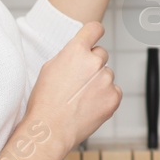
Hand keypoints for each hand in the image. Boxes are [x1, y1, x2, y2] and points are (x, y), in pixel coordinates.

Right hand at [28, 21, 121, 148]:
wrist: (50, 130)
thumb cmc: (45, 102)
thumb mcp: (50, 68)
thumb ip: (69, 55)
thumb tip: (80, 52)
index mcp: (76, 50)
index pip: (94, 29)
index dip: (95, 33)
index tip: (95, 37)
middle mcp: (94, 61)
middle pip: (101, 54)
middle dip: (92, 64)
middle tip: (79, 81)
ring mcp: (106, 79)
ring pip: (107, 74)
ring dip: (98, 82)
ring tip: (81, 98)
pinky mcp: (114, 96)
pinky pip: (114, 90)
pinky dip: (105, 97)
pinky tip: (89, 106)